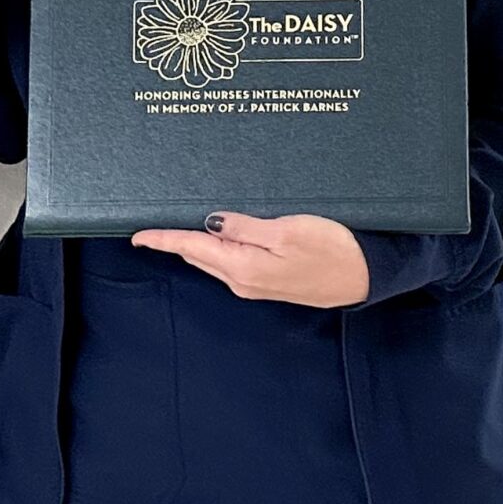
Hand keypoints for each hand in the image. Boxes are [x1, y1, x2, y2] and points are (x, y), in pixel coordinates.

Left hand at [130, 212, 368, 307]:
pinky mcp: (270, 281)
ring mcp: (256, 284)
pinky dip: (219, 247)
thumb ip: (244, 227)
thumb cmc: (332, 249)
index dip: (162, 239)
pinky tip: (220, 233)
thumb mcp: (286, 231)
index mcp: (242, 267)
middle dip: (175, 239)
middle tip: (154, 220)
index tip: (136, 235)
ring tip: (181, 222)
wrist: (366, 276)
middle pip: (198, 254)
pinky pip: (232, 262)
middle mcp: (243, 281)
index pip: (191, 248)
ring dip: (197, 242)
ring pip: (214, 259)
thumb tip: (210, 222)